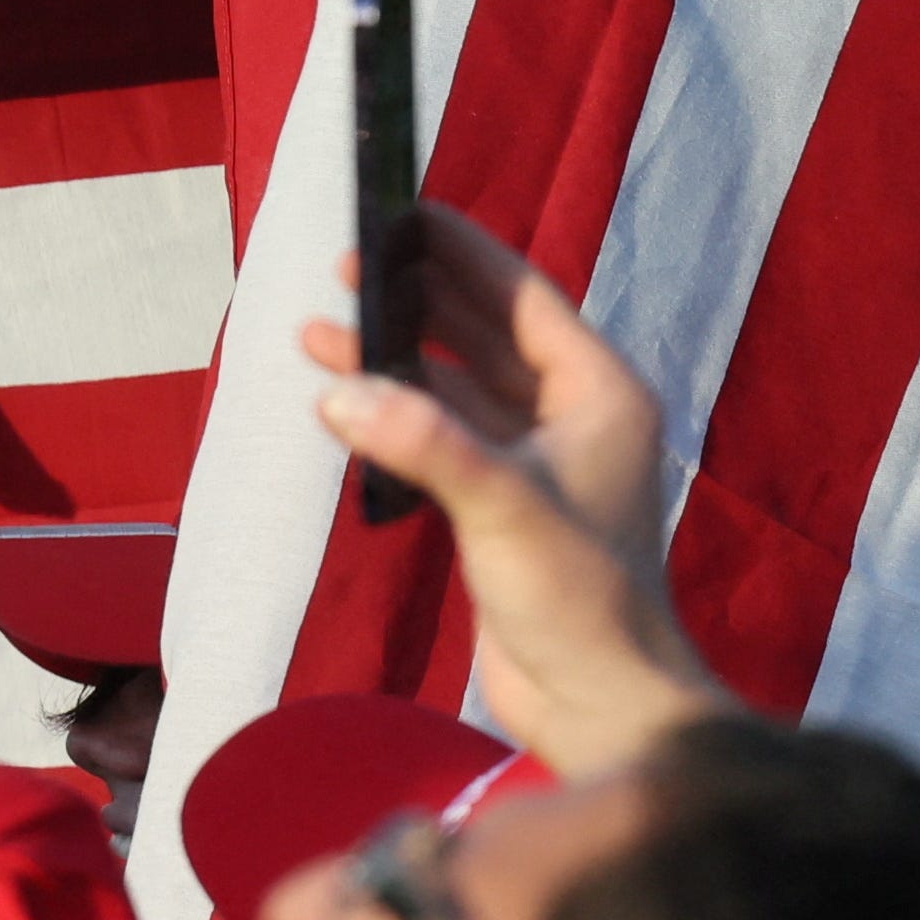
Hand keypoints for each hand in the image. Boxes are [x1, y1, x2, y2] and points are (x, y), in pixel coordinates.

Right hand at [301, 208, 731, 775]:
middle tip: (345, 267)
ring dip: (395, 363)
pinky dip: (396, 421)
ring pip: (455, 389)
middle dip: (415, 300)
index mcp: (599, 393)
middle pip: (483, 333)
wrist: (599, 705)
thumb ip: (423, 443)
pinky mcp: (502, 509)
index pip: (521, 296)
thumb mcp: (503, 507)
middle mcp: (573, 416)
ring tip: (319, 331)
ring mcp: (537, 464)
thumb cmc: (579, 600)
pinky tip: (344, 405)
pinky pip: (442, 441)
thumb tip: (341, 389)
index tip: (401, 214)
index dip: (460, 252)